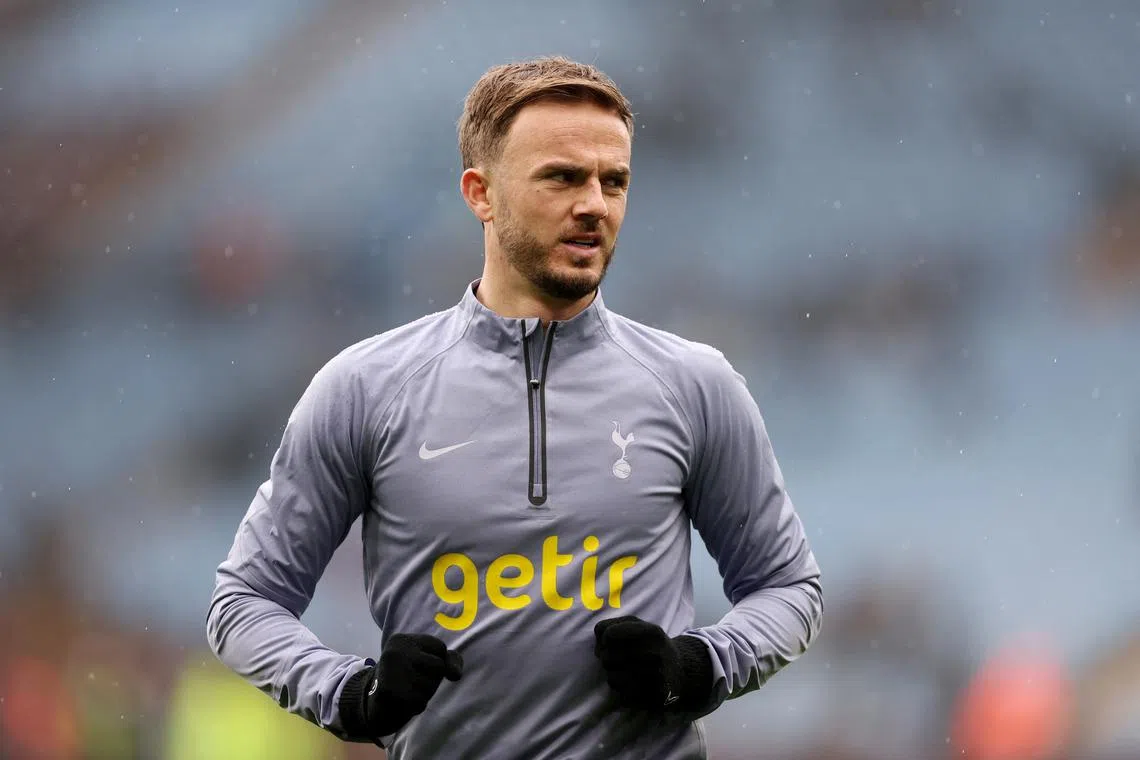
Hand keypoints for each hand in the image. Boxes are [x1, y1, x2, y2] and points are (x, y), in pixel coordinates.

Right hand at [339, 633, 463, 738]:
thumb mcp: (424, 659)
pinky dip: (417, 705)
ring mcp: (392, 673)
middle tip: (411, 680)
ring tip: (407, 690)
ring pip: (432, 685)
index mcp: (401, 640)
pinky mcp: (393, 695)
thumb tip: (456, 675)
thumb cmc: (405, 676)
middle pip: (439, 665)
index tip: (416, 664)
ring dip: (425, 692)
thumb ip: (448, 660)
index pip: (440, 647)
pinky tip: (404, 701)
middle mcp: (395, 653)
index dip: (435, 659)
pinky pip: (422, 701)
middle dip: (432, 677)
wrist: (372, 702)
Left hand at [593, 616, 712, 711]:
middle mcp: (655, 654)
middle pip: (606, 656)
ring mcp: (655, 677)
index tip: (610, 642)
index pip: (609, 633)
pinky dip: (620, 687)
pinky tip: (631, 682)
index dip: (604, 638)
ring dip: (612, 673)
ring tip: (624, 669)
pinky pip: (619, 693)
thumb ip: (614, 625)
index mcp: (651, 632)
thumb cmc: (651, 645)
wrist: (680, 671)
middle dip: (606, 657)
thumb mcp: (639, 625)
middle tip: (617, 657)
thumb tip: (598, 644)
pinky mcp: (652, 697)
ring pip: (611, 676)